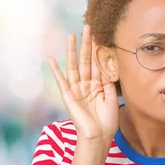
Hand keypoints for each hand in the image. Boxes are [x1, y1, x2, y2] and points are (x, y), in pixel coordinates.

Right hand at [48, 25, 118, 142]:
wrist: (99, 137)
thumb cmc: (107, 121)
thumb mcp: (111, 98)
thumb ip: (109, 82)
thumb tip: (110, 67)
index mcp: (98, 86)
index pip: (98, 64)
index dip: (98, 50)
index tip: (100, 35)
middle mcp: (86, 85)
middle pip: (86, 60)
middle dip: (87, 44)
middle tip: (88, 27)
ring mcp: (77, 90)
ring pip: (74, 66)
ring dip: (72, 51)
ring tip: (71, 35)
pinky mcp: (68, 97)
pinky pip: (62, 81)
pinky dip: (56, 71)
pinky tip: (52, 59)